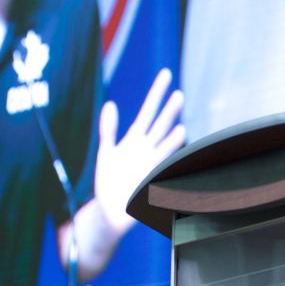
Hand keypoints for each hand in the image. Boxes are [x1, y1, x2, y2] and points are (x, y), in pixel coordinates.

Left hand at [94, 68, 185, 233]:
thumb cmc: (108, 181)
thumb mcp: (105, 152)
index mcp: (135, 139)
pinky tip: (177, 161)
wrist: (108, 211)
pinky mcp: (149, 182)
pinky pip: (160, 172)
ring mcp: (150, 165)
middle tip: (178, 95)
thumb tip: (110, 104)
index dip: (157, 93)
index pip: (149, 111)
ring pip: (164, 148)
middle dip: (168, 112)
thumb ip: (109, 129)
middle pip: (160, 125)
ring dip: (171, 140)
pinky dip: (168, 168)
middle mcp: (147, 149)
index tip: (166, 74)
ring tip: (179, 129)